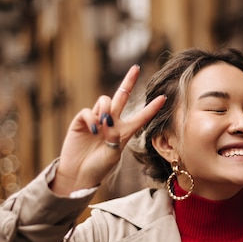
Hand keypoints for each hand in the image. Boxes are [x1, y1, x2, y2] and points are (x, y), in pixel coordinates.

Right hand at [50, 65, 165, 195]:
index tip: (163, 98)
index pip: (140, 116)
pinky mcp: (81, 121)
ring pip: (105, 101)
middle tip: (136, 67)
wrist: (79, 174)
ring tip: (104, 126)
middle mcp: (112, 122)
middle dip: (129, 81)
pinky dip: (92, 118)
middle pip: (121, 96)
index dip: (151, 108)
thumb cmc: (99, 167)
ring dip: (106, 109)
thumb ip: (115, 137)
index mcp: (124, 131)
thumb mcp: (114, 154)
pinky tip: (94, 128)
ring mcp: (96, 120)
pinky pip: (88, 111)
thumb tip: (108, 121)